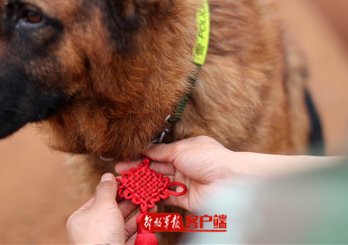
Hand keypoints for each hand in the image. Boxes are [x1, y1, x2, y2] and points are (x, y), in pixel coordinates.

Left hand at [67, 172, 154, 243]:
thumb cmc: (100, 235)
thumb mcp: (104, 205)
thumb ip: (107, 189)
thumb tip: (108, 175)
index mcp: (82, 219)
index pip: (99, 199)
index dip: (114, 189)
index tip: (128, 182)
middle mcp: (93, 230)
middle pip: (114, 211)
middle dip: (131, 201)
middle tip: (143, 191)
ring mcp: (106, 241)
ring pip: (125, 223)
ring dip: (139, 213)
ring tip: (151, 203)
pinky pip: (132, 235)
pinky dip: (142, 226)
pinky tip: (151, 217)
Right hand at [115, 136, 235, 211]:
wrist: (228, 180)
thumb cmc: (209, 158)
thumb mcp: (181, 149)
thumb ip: (162, 151)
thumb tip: (147, 148)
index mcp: (186, 149)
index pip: (160, 153)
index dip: (143, 155)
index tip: (127, 158)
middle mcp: (185, 165)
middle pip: (157, 168)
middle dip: (139, 170)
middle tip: (119, 172)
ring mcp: (185, 183)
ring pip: (159, 183)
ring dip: (143, 183)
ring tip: (125, 183)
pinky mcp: (185, 199)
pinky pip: (166, 197)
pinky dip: (154, 196)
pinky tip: (140, 194)